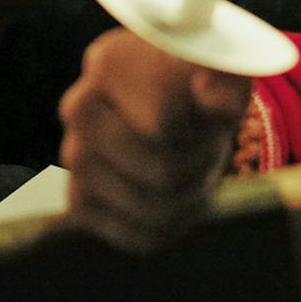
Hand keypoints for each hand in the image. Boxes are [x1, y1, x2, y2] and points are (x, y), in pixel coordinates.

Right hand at [59, 30, 251, 253]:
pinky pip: (138, 236)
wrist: (172, 92)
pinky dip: (171, 225)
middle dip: (198, 163)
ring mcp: (74, 159)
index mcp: (107, 65)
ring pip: (155, 209)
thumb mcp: (222, 68)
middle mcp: (79, 111)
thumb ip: (226, 79)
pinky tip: (179, 195)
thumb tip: (216, 100)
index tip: (210, 111)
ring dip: (191, 194)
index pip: (165, 125)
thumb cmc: (199, 76)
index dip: (203, 128)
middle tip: (206, 143)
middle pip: (162, 172)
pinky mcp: (81, 201)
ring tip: (195, 164)